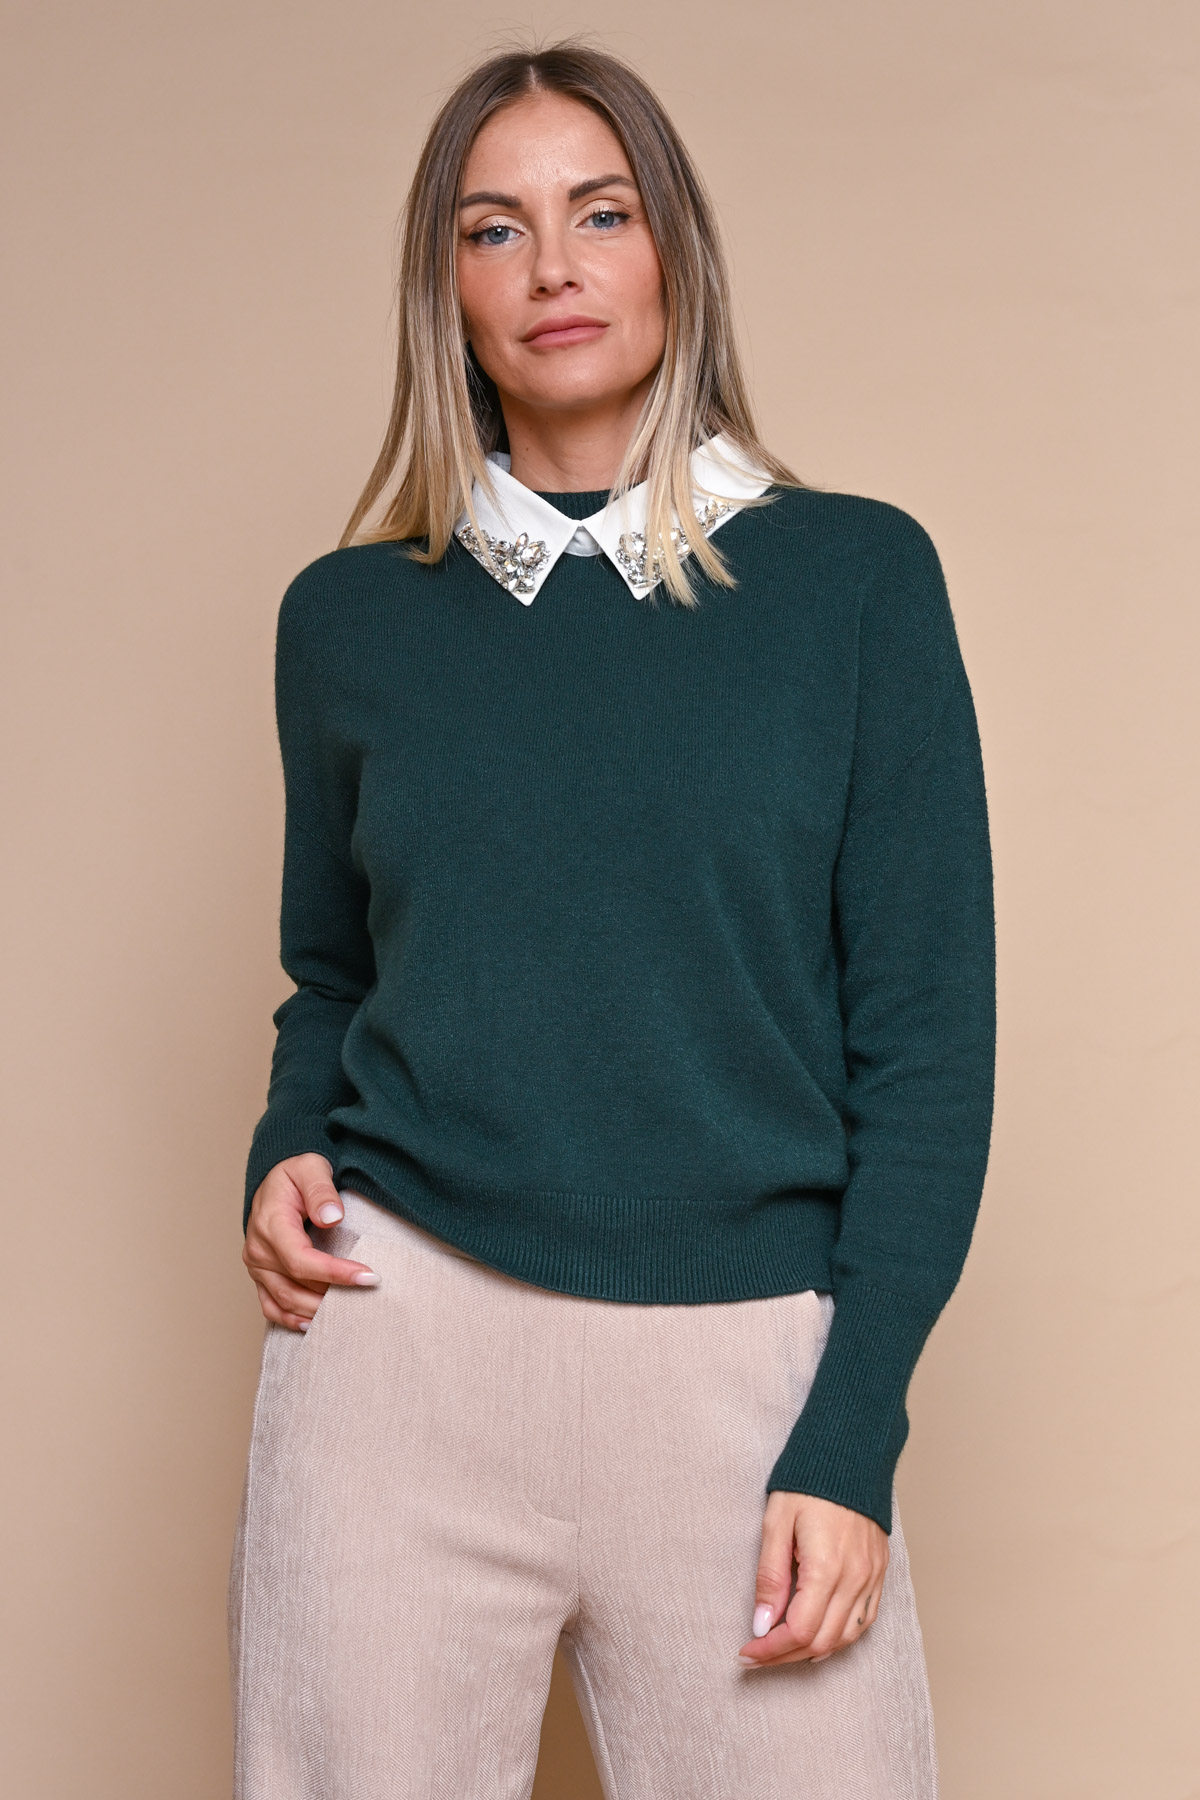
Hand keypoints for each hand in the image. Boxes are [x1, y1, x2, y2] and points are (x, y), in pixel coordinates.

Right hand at [243, 1152, 379, 1331]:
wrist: (275, 1182)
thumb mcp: (310, 1168)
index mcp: (270, 1225)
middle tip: (370, 1296)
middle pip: (295, 1287)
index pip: (302, 1260)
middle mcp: (259, 1250)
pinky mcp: (260, 1276)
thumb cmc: (295, 1174)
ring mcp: (257, 1266)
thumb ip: (321, 1190)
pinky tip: (315, 1324)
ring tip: (349, 1313)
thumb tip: (332, 1217)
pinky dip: (291, 1319)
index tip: (369, 1276)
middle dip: (333, 1296)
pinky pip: (271, 1307)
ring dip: (316, 1312)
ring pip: (285, 1302)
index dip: (335, 1273)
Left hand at [737, 1491, 888, 1666]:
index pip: (800, 1630)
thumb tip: (761, 1624)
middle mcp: (855, 1578)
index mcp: (827, 1567)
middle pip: (822, 1642)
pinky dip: (840, 1638)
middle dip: (785, 1656)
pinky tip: (818, 1638)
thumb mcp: (776, 1523)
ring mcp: (872, 1577)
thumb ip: (770, 1577)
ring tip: (781, 1650)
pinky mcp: (879, 1572)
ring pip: (845, 1638)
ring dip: (811, 1652)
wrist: (848, 1453)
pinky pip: (864, 1621)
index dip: (770, 1649)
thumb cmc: (807, 1483)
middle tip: (756, 1656)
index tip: (746, 1651)